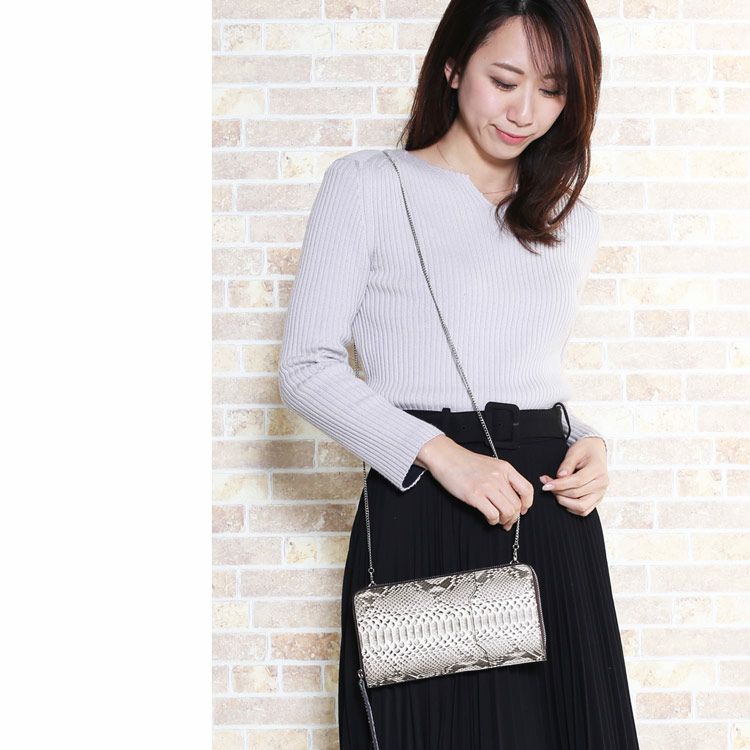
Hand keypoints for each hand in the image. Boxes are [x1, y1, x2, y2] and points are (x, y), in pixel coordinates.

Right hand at [417, 435, 533, 529]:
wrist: (446, 457)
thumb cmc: (465, 462)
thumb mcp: (491, 465)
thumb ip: (504, 478)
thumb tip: (512, 498)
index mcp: (505, 468)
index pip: (527, 489)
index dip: (527, 504)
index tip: (523, 510)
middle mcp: (499, 477)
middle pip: (517, 504)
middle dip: (514, 517)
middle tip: (507, 520)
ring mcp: (487, 486)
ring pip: (508, 511)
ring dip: (504, 520)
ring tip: (498, 520)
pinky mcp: (474, 495)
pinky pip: (492, 514)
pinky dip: (493, 520)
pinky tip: (488, 518)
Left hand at [539, 437, 608, 516]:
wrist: (596, 450)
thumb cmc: (585, 450)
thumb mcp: (575, 451)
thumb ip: (567, 464)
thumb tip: (560, 477)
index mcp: (597, 470)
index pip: (577, 481)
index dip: (559, 485)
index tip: (546, 485)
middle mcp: (601, 484)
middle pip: (577, 494)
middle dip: (558, 492)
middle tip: (546, 485)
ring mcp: (601, 493)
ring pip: (581, 507)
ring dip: (564, 502)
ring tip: (555, 492)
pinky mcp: (597, 499)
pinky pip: (584, 510)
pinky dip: (572, 508)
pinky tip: (563, 498)